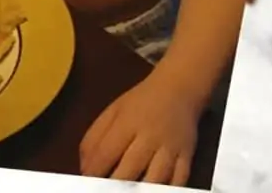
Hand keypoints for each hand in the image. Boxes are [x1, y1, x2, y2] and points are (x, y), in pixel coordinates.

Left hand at [80, 70, 197, 185]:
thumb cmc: (141, 102)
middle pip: (130, 167)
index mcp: (128, 122)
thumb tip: (84, 168)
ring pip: (156, 178)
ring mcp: (170, 147)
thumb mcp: (114, 110)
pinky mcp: (187, 156)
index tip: (86, 182)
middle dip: (115, 185)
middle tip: (105, 190)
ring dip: (142, 190)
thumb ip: (95, 136)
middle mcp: (149, 135)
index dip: (94, 172)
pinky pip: (180, 179)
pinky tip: (156, 191)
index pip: (106, 151)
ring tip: (129, 192)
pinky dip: (169, 188)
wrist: (179, 88)